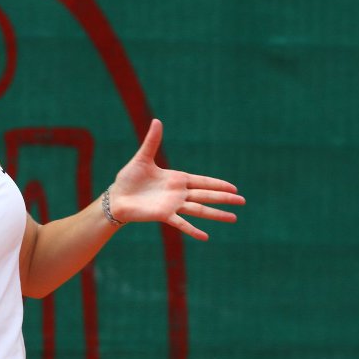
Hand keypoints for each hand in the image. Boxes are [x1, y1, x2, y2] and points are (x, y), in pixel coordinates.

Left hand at [107, 119, 243, 240]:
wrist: (116, 198)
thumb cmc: (128, 179)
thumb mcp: (142, 158)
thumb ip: (152, 141)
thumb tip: (157, 120)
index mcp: (177, 179)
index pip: (203, 181)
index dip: (218, 184)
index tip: (234, 188)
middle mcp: (178, 193)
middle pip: (207, 195)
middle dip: (224, 198)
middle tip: (242, 201)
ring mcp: (172, 205)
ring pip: (199, 210)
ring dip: (216, 214)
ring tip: (233, 218)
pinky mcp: (163, 215)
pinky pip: (181, 223)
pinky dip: (193, 230)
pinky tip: (206, 237)